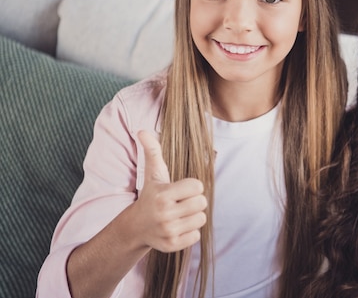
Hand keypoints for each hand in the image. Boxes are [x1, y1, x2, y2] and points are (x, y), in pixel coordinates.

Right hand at [133, 130, 207, 251]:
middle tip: (181, 202)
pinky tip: (177, 227)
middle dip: (194, 201)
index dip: (192, 186)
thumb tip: (142, 130)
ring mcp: (168, 231)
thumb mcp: (152, 173)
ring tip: (179, 214)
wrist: (136, 227)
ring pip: (201, 219)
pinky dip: (190, 231)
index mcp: (163, 194)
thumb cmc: (150, 195)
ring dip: (193, 216)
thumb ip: (152, 151)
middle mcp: (164, 214)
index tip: (181, 189)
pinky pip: (196, 235)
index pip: (198, 186)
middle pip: (202, 203)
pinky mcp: (172, 245)